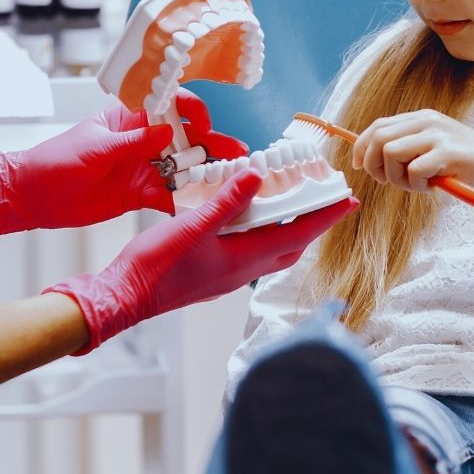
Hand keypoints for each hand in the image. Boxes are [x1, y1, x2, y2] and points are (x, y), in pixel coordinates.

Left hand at [0, 89, 247, 233]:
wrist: (32, 197)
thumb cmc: (54, 161)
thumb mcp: (94, 149)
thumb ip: (133, 142)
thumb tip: (167, 131)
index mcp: (128, 119)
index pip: (167, 105)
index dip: (190, 110)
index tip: (204, 122)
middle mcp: (141, 141)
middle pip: (183, 138)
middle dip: (210, 143)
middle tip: (236, 152)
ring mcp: (142, 168)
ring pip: (182, 167)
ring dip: (206, 172)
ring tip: (232, 178)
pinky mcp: (139, 194)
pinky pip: (169, 194)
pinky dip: (186, 199)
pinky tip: (206, 204)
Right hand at [45, 170, 358, 352]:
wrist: (124, 296)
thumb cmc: (155, 266)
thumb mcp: (192, 227)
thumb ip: (226, 202)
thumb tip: (257, 177)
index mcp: (244, 260)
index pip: (297, 235)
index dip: (324, 217)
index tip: (349, 202)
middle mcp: (242, 270)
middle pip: (290, 245)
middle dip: (313, 223)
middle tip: (328, 200)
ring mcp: (227, 274)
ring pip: (271, 249)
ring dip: (288, 227)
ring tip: (295, 203)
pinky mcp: (213, 273)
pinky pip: (250, 250)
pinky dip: (261, 232)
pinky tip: (249, 217)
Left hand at [352, 108, 473, 195]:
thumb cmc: (466, 164)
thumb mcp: (433, 149)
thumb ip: (407, 148)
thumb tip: (369, 159)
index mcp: (421, 118)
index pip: (377, 127)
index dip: (361, 147)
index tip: (359, 166)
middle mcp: (427, 121)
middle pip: (378, 139)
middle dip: (375, 165)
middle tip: (390, 182)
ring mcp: (438, 135)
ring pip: (391, 153)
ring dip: (397, 177)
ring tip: (418, 184)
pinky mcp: (448, 153)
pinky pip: (413, 171)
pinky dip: (417, 185)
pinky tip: (434, 186)